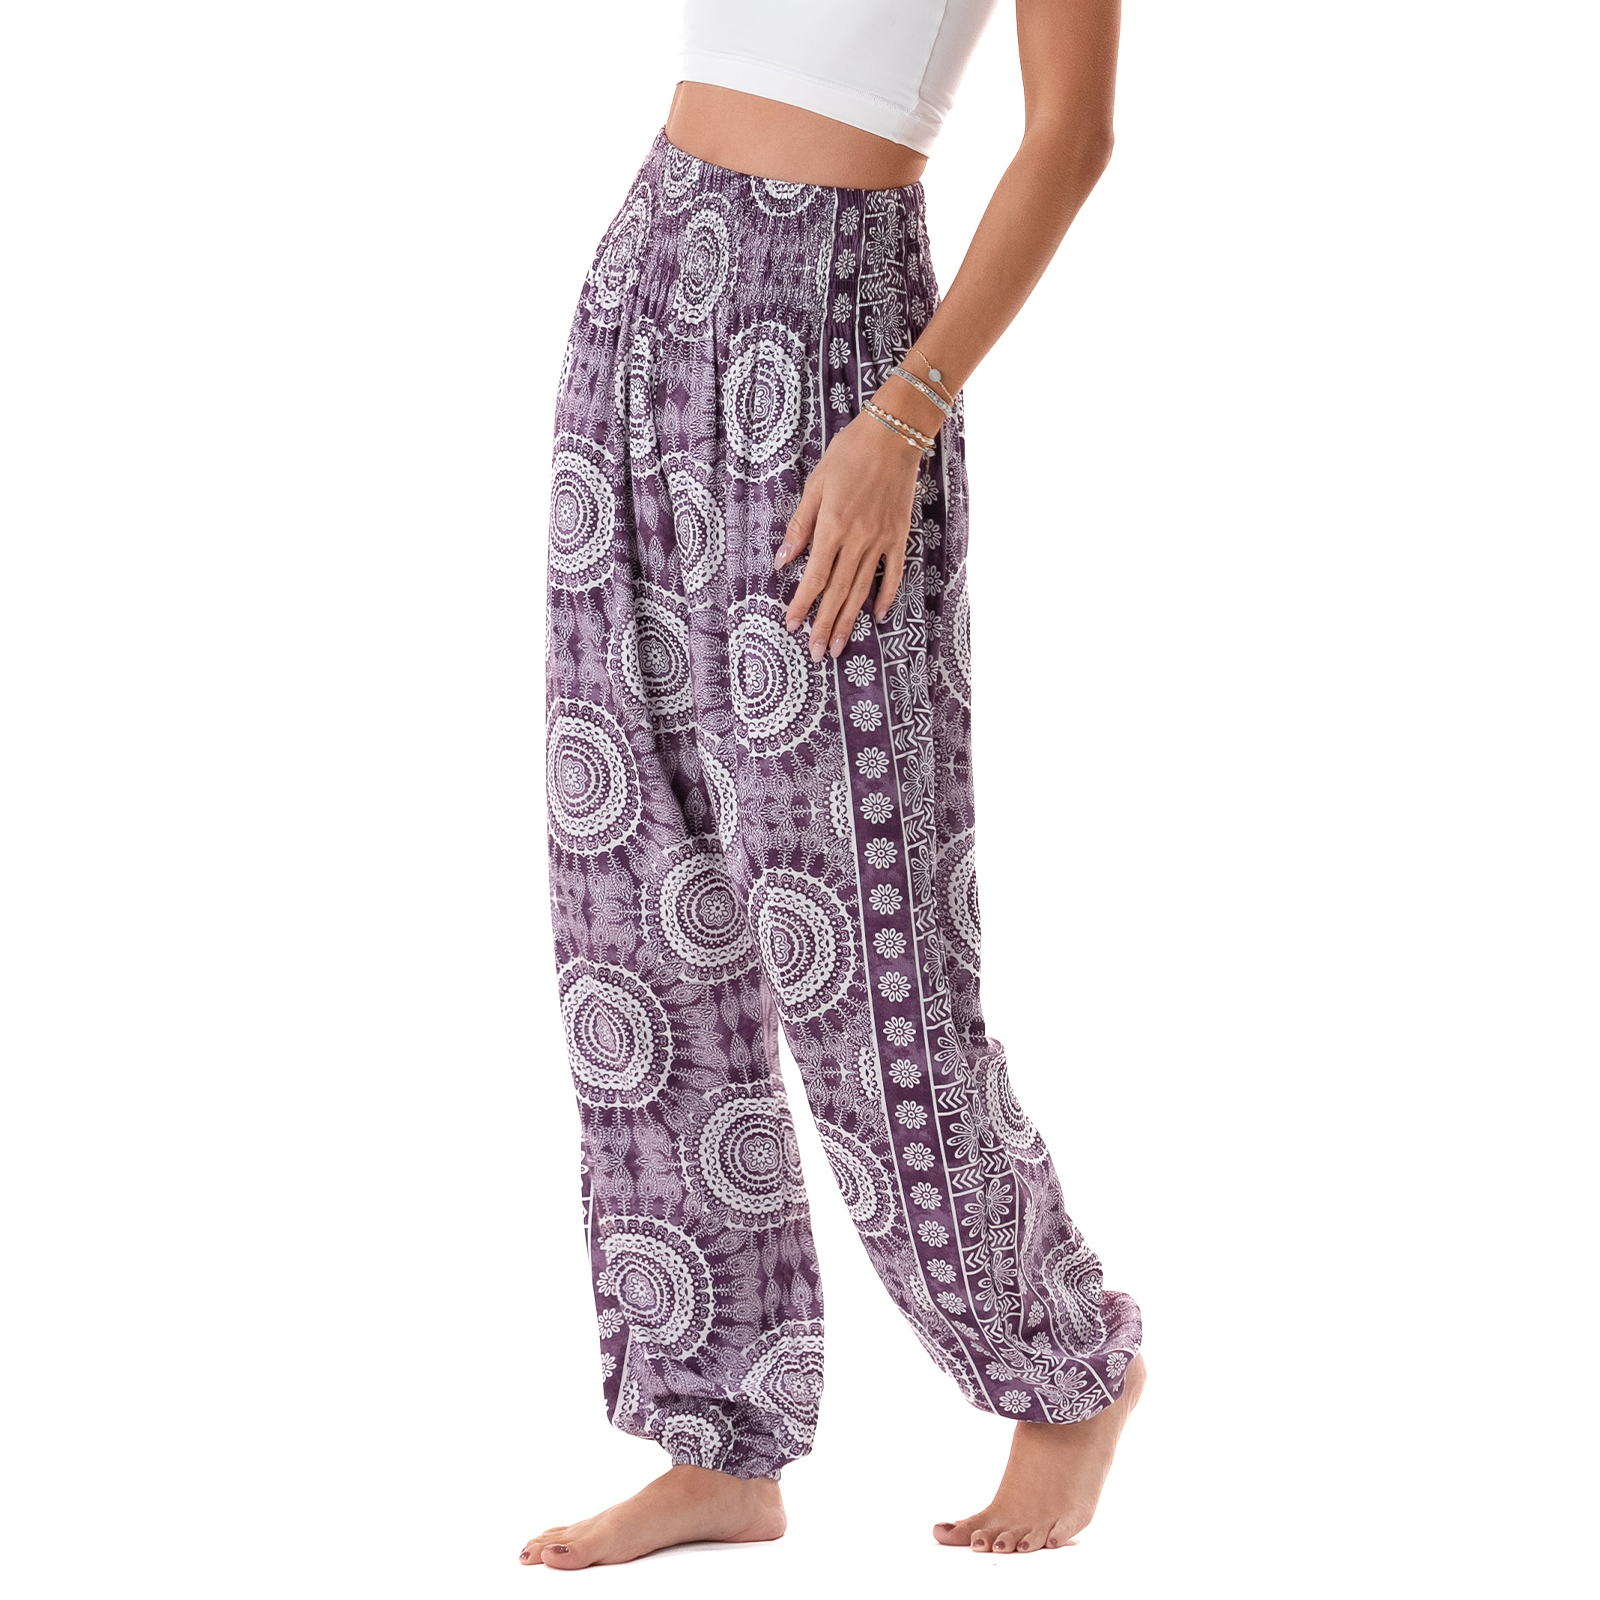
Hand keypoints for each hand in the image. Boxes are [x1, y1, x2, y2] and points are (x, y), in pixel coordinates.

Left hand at [775, 411, 922, 659]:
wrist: (894, 435)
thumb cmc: (849, 454)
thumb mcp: (815, 485)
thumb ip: (799, 526)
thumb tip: (782, 561)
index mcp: (832, 528)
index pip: (813, 577)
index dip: (802, 605)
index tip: (792, 627)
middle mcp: (858, 540)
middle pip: (837, 592)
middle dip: (825, 625)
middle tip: (817, 653)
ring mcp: (882, 541)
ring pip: (862, 589)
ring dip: (849, 620)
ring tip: (839, 646)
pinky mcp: (900, 536)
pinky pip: (893, 573)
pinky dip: (885, 596)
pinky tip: (876, 615)